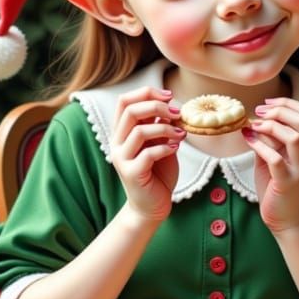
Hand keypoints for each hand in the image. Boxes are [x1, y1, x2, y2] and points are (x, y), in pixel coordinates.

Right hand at [110, 86, 184, 222]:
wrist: (151, 206)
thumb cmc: (157, 173)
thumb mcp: (160, 143)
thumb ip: (160, 125)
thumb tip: (171, 105)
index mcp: (122, 132)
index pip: (125, 101)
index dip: (147, 93)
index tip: (169, 96)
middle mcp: (117, 142)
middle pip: (130, 111)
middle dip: (157, 106)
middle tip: (177, 113)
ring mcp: (122, 158)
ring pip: (139, 131)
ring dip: (165, 128)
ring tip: (181, 134)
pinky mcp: (132, 174)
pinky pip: (148, 153)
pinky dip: (166, 147)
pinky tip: (176, 148)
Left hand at [242, 97, 298, 232]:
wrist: (286, 218)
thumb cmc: (278, 185)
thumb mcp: (274, 156)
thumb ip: (268, 139)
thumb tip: (253, 120)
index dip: (287, 103)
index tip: (266, 103)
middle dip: (278, 111)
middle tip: (258, 112)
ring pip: (293, 137)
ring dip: (270, 127)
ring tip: (254, 126)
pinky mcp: (287, 182)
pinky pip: (275, 158)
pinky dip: (260, 145)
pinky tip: (248, 140)